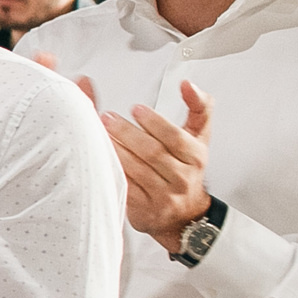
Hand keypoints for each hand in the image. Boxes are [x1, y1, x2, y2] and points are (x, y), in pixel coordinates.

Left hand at [104, 81, 213, 253]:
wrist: (184, 214)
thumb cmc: (186, 167)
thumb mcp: (198, 136)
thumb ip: (198, 106)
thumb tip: (186, 83)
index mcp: (196, 156)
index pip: (175, 138)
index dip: (155, 122)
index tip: (136, 108)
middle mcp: (182, 177)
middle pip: (152, 152)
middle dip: (126, 132)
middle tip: (106, 117)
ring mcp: (164, 196)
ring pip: (136, 170)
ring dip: (115, 149)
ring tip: (98, 133)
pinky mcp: (145, 210)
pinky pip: (125, 187)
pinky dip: (110, 170)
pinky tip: (98, 158)